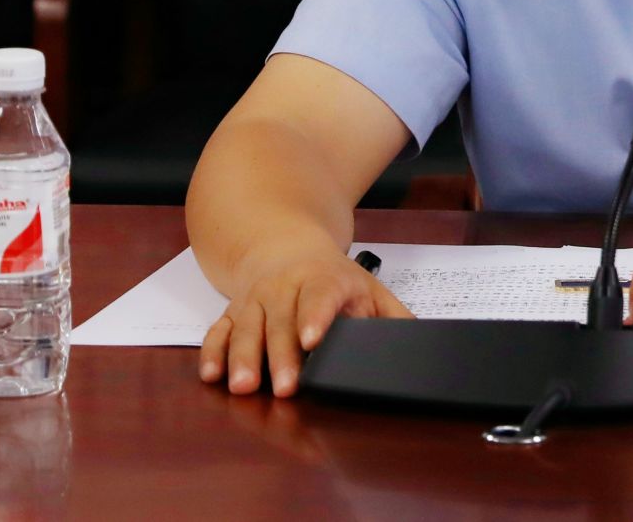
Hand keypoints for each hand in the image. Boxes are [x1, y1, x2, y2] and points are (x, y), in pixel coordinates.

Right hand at [198, 247, 412, 396]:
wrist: (284, 245)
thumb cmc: (331, 277)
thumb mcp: (368, 288)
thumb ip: (392, 317)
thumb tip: (420, 344)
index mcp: (324, 279)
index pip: (321, 295)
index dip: (317, 317)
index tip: (314, 339)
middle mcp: (285, 287)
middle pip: (281, 321)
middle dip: (283, 355)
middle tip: (286, 386)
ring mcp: (256, 299)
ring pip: (247, 328)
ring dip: (243, 358)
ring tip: (245, 386)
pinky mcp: (233, 312)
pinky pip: (219, 331)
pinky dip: (213, 352)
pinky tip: (212, 375)